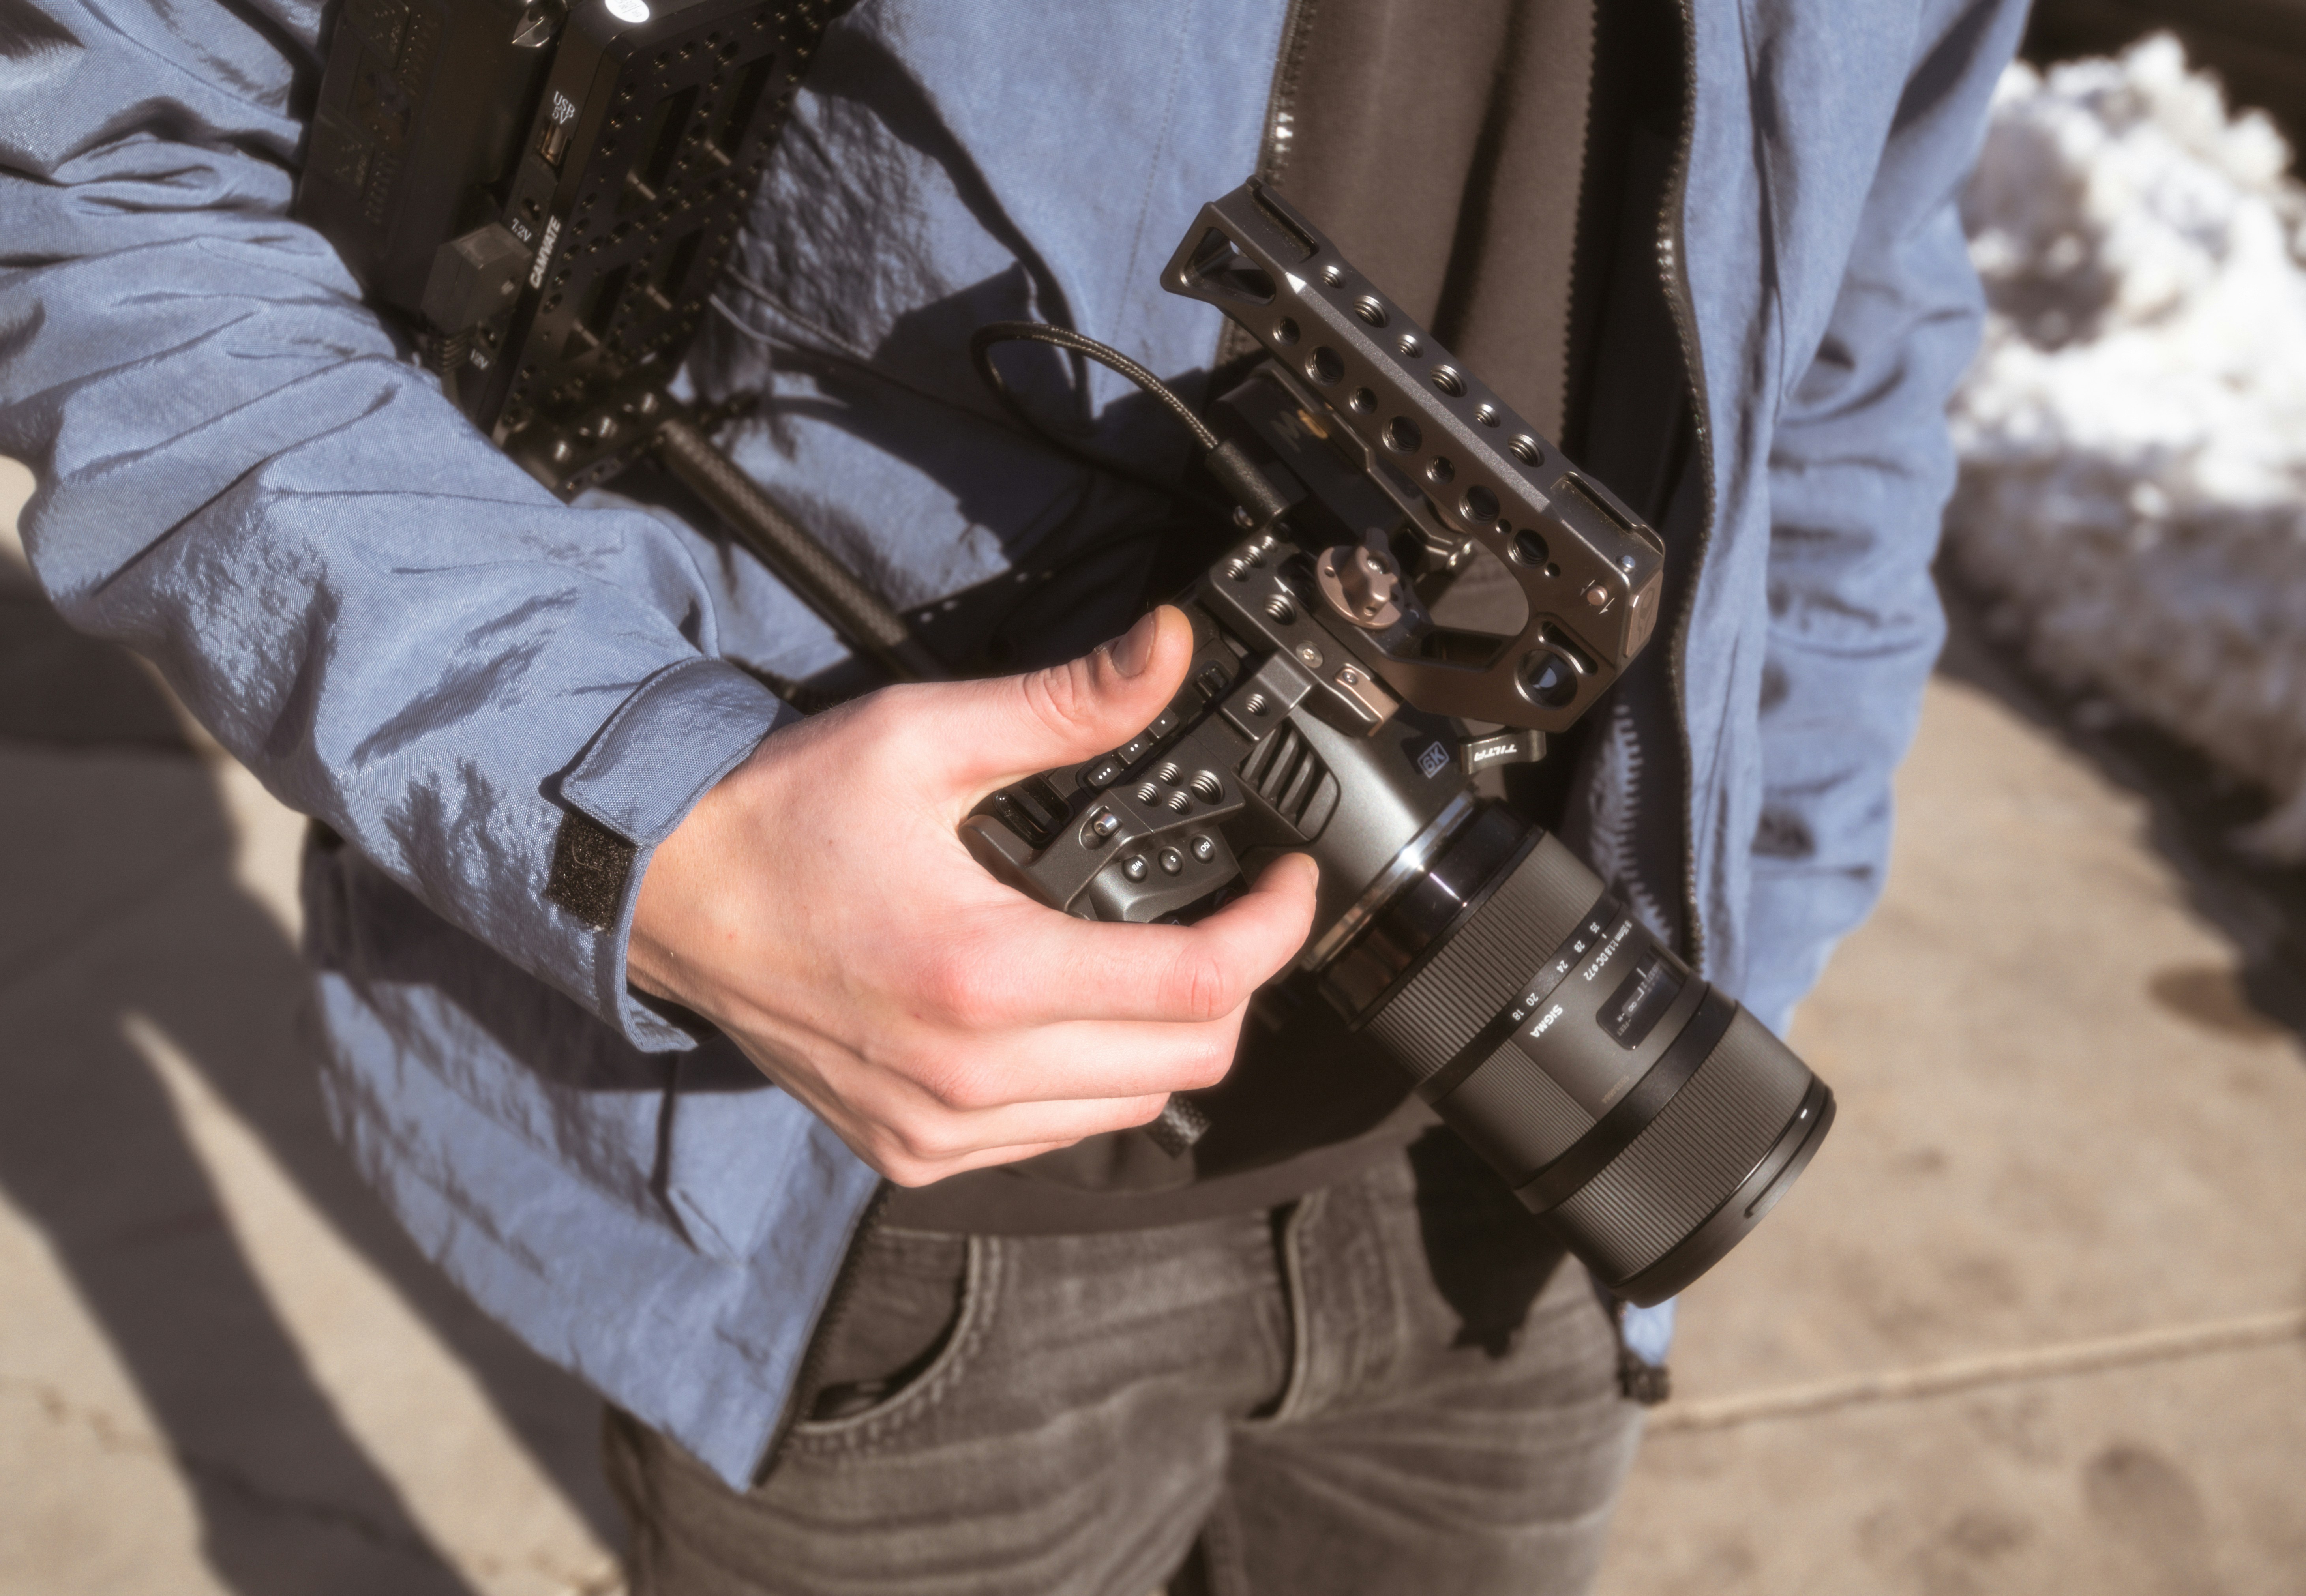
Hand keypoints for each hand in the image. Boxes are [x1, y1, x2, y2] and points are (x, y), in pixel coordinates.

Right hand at [628, 607, 1319, 1184]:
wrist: (662, 898)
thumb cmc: (778, 818)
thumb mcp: (922, 735)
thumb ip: (1064, 705)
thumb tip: (1167, 653)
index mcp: (985, 975)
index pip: (1198, 986)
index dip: (1273, 932)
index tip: (1285, 885)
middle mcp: (968, 1075)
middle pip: (1186, 1063)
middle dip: (1235, 985)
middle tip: (1231, 916)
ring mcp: (938, 1128)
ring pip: (1129, 1109)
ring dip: (1164, 1038)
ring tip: (1151, 959)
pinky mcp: (910, 1152)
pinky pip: (1052, 1139)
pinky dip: (1088, 1083)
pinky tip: (1064, 1016)